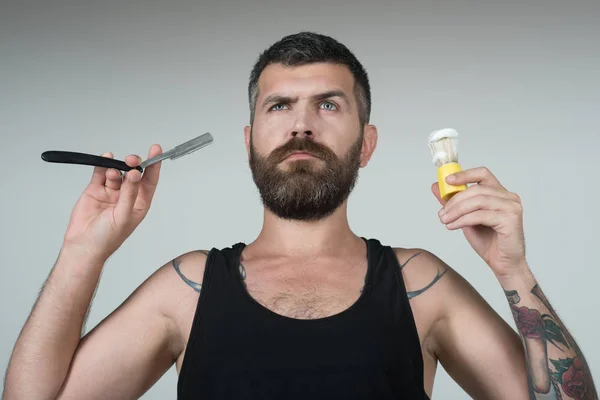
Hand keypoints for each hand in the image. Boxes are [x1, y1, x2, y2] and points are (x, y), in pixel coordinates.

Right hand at [62, 145, 162, 262]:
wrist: (82, 245)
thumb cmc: (107, 238)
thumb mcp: (123, 215)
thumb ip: (130, 193)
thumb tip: (136, 174)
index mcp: (139, 204)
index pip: (150, 181)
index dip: (154, 165)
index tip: (155, 150)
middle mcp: (126, 196)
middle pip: (133, 174)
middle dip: (133, 164)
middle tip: (131, 160)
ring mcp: (111, 192)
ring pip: (117, 172)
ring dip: (116, 168)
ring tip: (112, 172)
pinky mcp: (95, 190)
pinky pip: (100, 173)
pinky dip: (103, 165)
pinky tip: (105, 159)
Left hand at [431, 167, 526, 276]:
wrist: (503, 263)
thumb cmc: (488, 241)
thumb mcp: (465, 218)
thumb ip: (454, 202)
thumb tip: (436, 187)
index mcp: (500, 193)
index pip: (483, 174)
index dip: (465, 174)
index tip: (447, 180)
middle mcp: (509, 197)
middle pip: (477, 189)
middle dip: (455, 200)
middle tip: (441, 212)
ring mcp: (512, 207)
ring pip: (478, 201)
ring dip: (456, 210)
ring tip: (444, 220)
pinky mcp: (511, 219)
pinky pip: (481, 215)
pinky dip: (463, 220)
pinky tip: (453, 226)